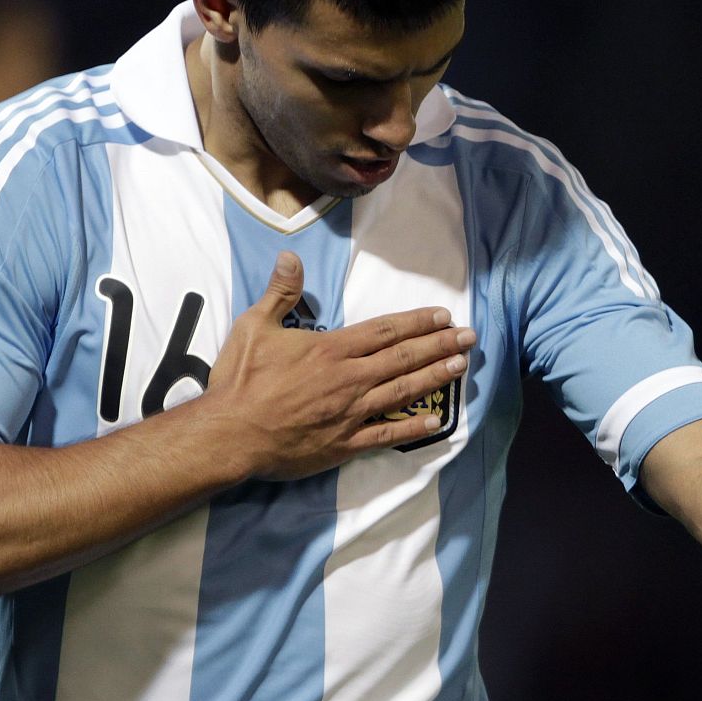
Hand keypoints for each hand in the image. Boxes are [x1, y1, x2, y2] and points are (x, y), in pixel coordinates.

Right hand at [199, 251, 474, 479]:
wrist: (231, 434)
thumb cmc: (241, 381)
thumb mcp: (255, 327)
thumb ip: (279, 292)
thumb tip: (291, 257)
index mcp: (331, 350)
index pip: (385, 331)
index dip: (417, 322)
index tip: (443, 315)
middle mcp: (350, 379)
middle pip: (404, 358)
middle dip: (440, 345)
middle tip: (470, 337)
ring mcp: (351, 413)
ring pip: (403, 391)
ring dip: (436, 377)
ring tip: (461, 366)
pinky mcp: (345, 443)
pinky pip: (387, 433)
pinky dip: (413, 427)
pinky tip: (436, 421)